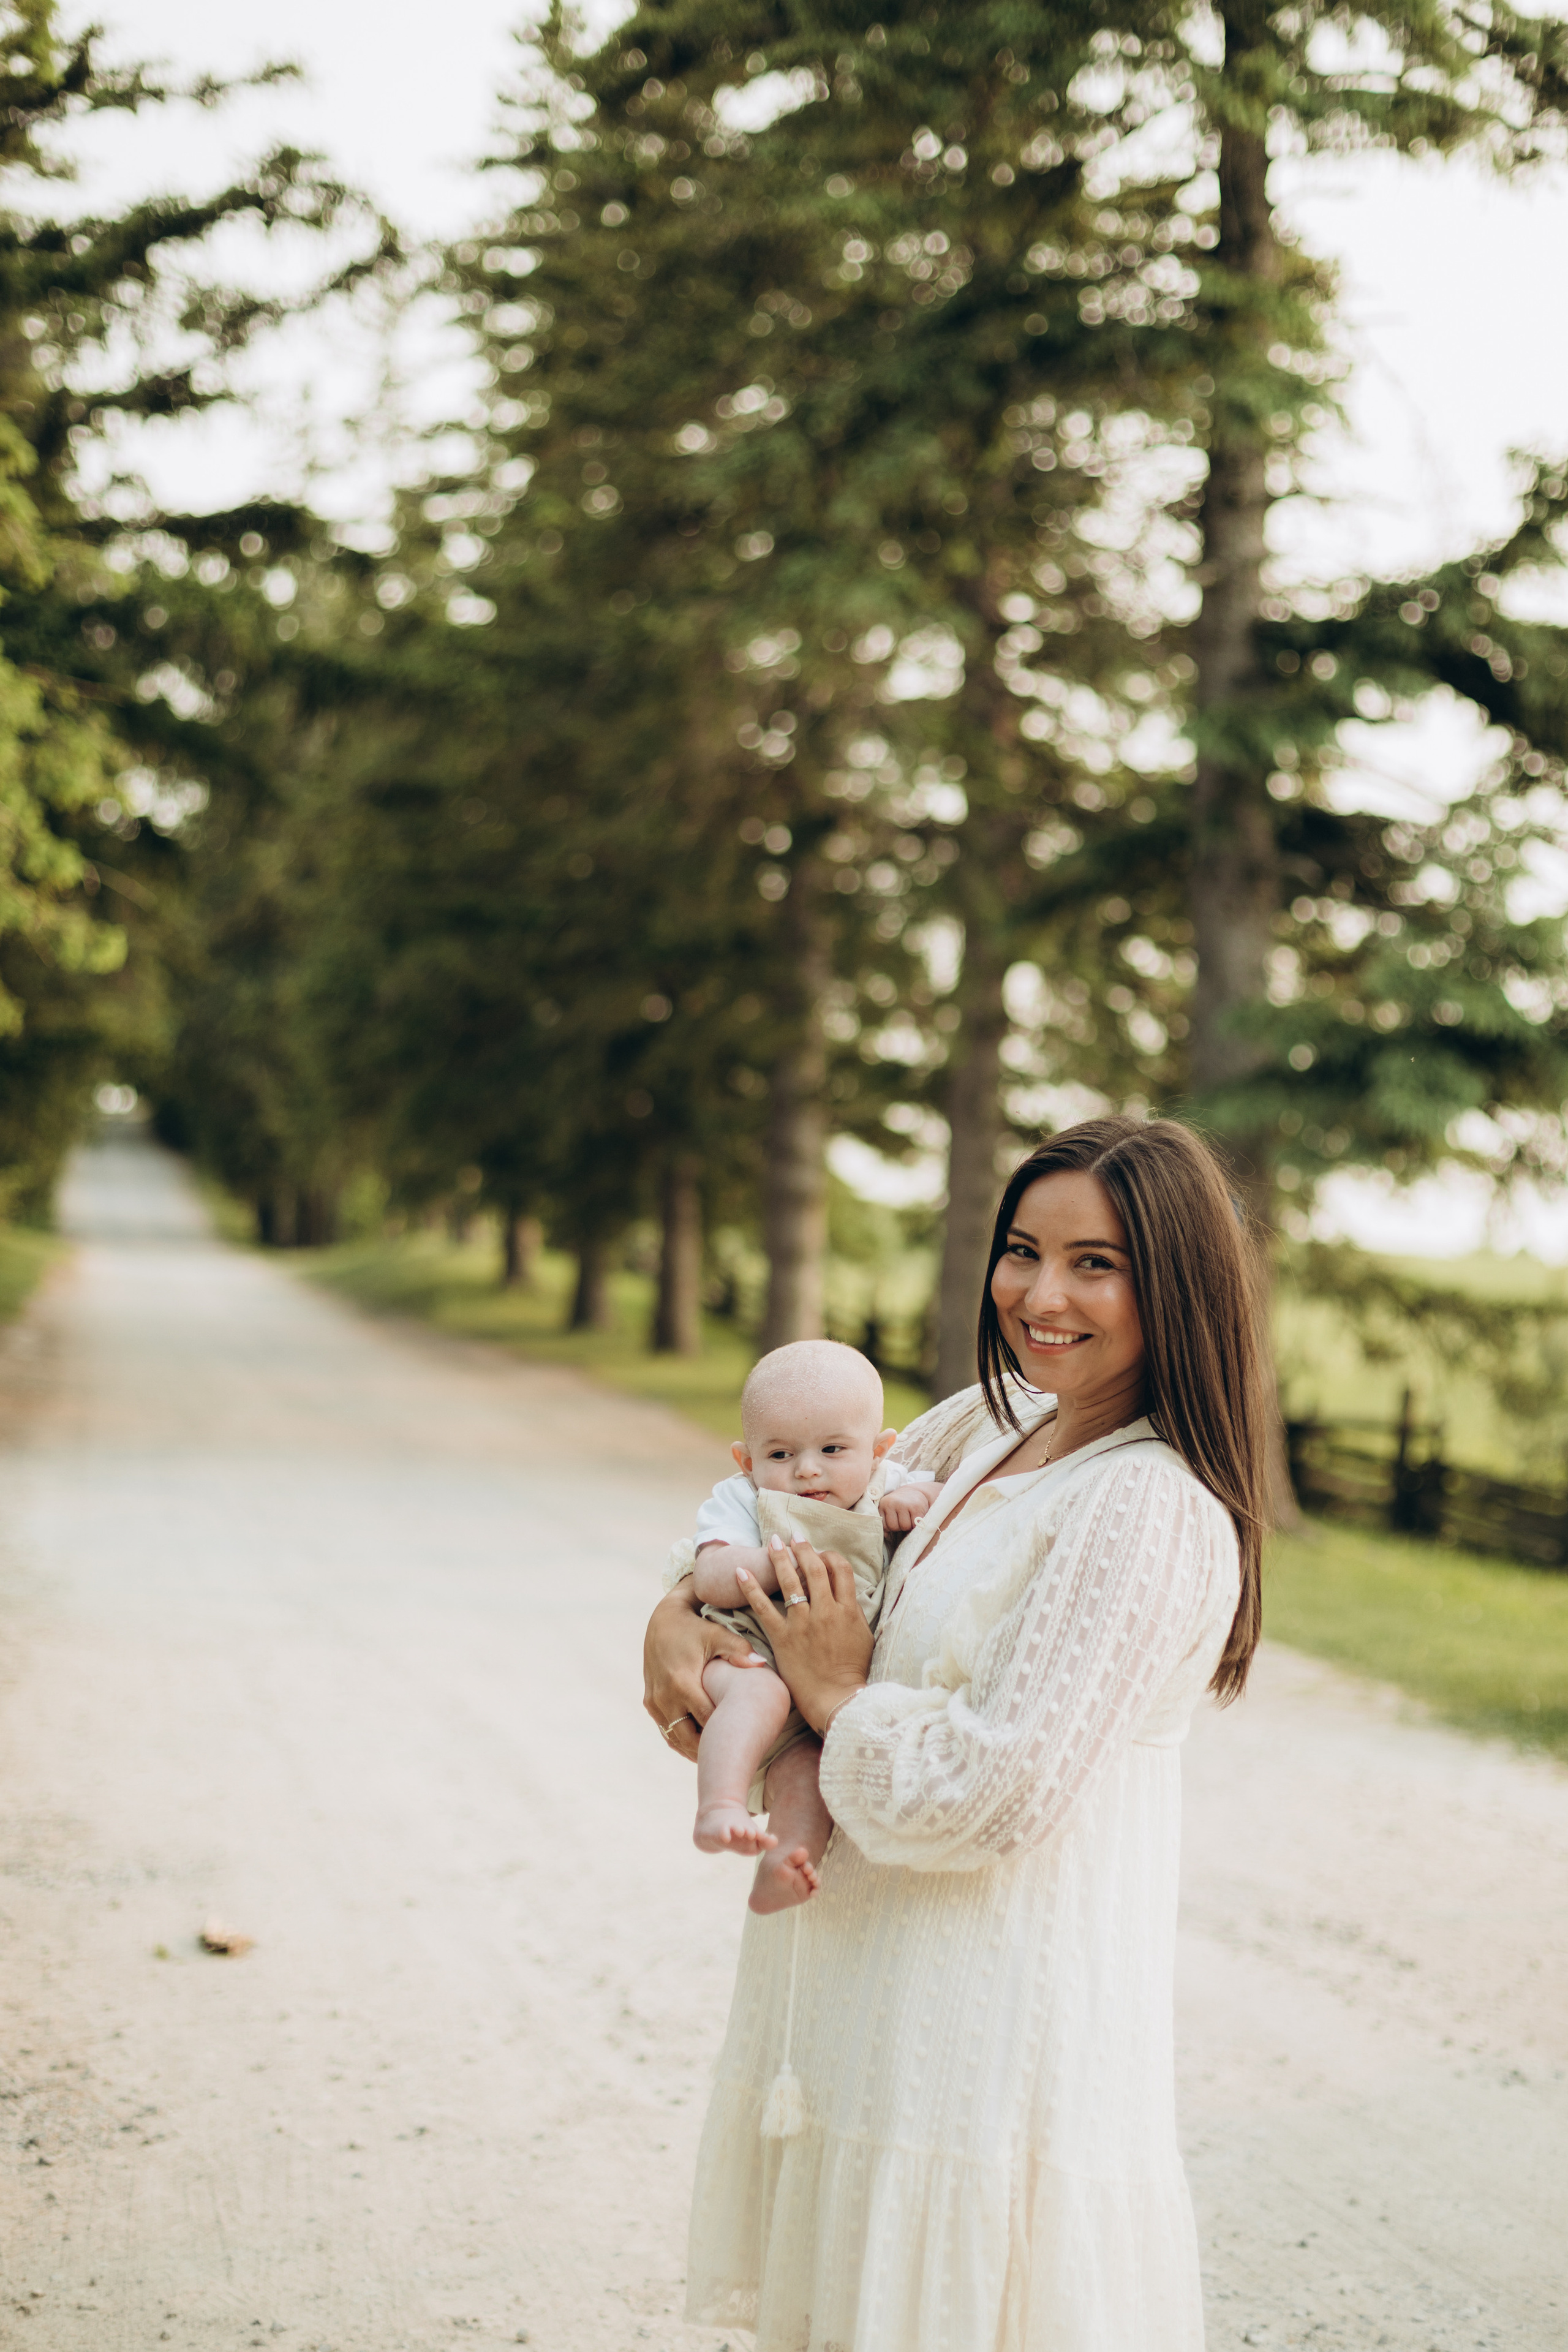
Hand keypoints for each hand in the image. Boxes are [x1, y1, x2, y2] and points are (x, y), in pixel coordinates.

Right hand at [643, 1578, 765, 1760]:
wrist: (662, 1621)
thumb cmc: (695, 1628)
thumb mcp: (717, 1635)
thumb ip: (739, 1651)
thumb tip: (762, 1665)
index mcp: (682, 1683)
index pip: (707, 1720)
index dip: (724, 1732)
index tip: (743, 1740)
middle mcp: (664, 1697)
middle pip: (688, 1737)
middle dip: (708, 1748)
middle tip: (732, 1756)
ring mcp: (654, 1702)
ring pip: (675, 1738)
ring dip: (693, 1748)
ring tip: (717, 1756)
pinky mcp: (649, 1703)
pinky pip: (665, 1730)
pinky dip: (681, 1740)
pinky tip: (699, 1746)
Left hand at [739, 1540, 873, 1736]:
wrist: (836, 1700)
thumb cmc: (851, 1672)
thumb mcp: (864, 1638)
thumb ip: (854, 1613)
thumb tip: (847, 1595)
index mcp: (848, 1610)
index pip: (841, 1569)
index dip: (829, 1555)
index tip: (820, 1551)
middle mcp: (826, 1611)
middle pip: (815, 1568)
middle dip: (803, 1548)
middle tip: (793, 1536)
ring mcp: (803, 1623)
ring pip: (790, 1581)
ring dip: (780, 1558)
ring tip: (772, 1542)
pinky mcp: (783, 1637)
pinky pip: (763, 1607)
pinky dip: (750, 1588)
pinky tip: (740, 1572)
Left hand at [879, 1483, 934, 1534]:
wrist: (915, 1492)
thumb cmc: (900, 1505)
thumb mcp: (889, 1510)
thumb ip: (885, 1522)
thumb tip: (886, 1535)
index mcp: (883, 1504)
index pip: (884, 1526)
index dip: (891, 1527)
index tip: (895, 1521)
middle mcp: (892, 1503)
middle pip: (894, 1527)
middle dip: (899, 1527)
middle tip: (903, 1519)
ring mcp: (904, 1504)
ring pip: (905, 1527)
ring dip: (908, 1526)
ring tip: (909, 1518)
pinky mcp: (916, 1507)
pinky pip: (915, 1524)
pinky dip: (916, 1524)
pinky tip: (916, 1518)